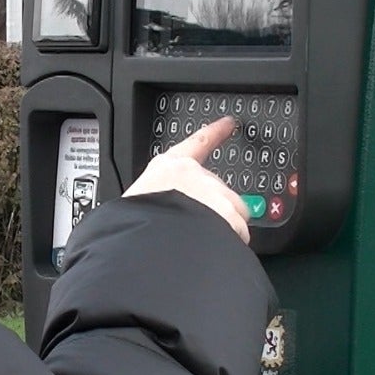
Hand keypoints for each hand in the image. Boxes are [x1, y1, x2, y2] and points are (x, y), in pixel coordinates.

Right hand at [123, 116, 249, 243]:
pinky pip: (239, 232)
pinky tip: (217, 252)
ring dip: (226, 227)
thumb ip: (157, 201)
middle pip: (218, 189)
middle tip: (201, 230)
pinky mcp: (229, 217)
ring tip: (206, 244)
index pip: (198, 142)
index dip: (216, 131)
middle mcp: (195, 176)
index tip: (229, 123)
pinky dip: (232, 243)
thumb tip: (155, 215)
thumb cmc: (135, 226)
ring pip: (234, 211)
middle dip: (215, 209)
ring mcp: (215, 196)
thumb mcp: (137, 206)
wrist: (143, 246)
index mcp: (168, 168)